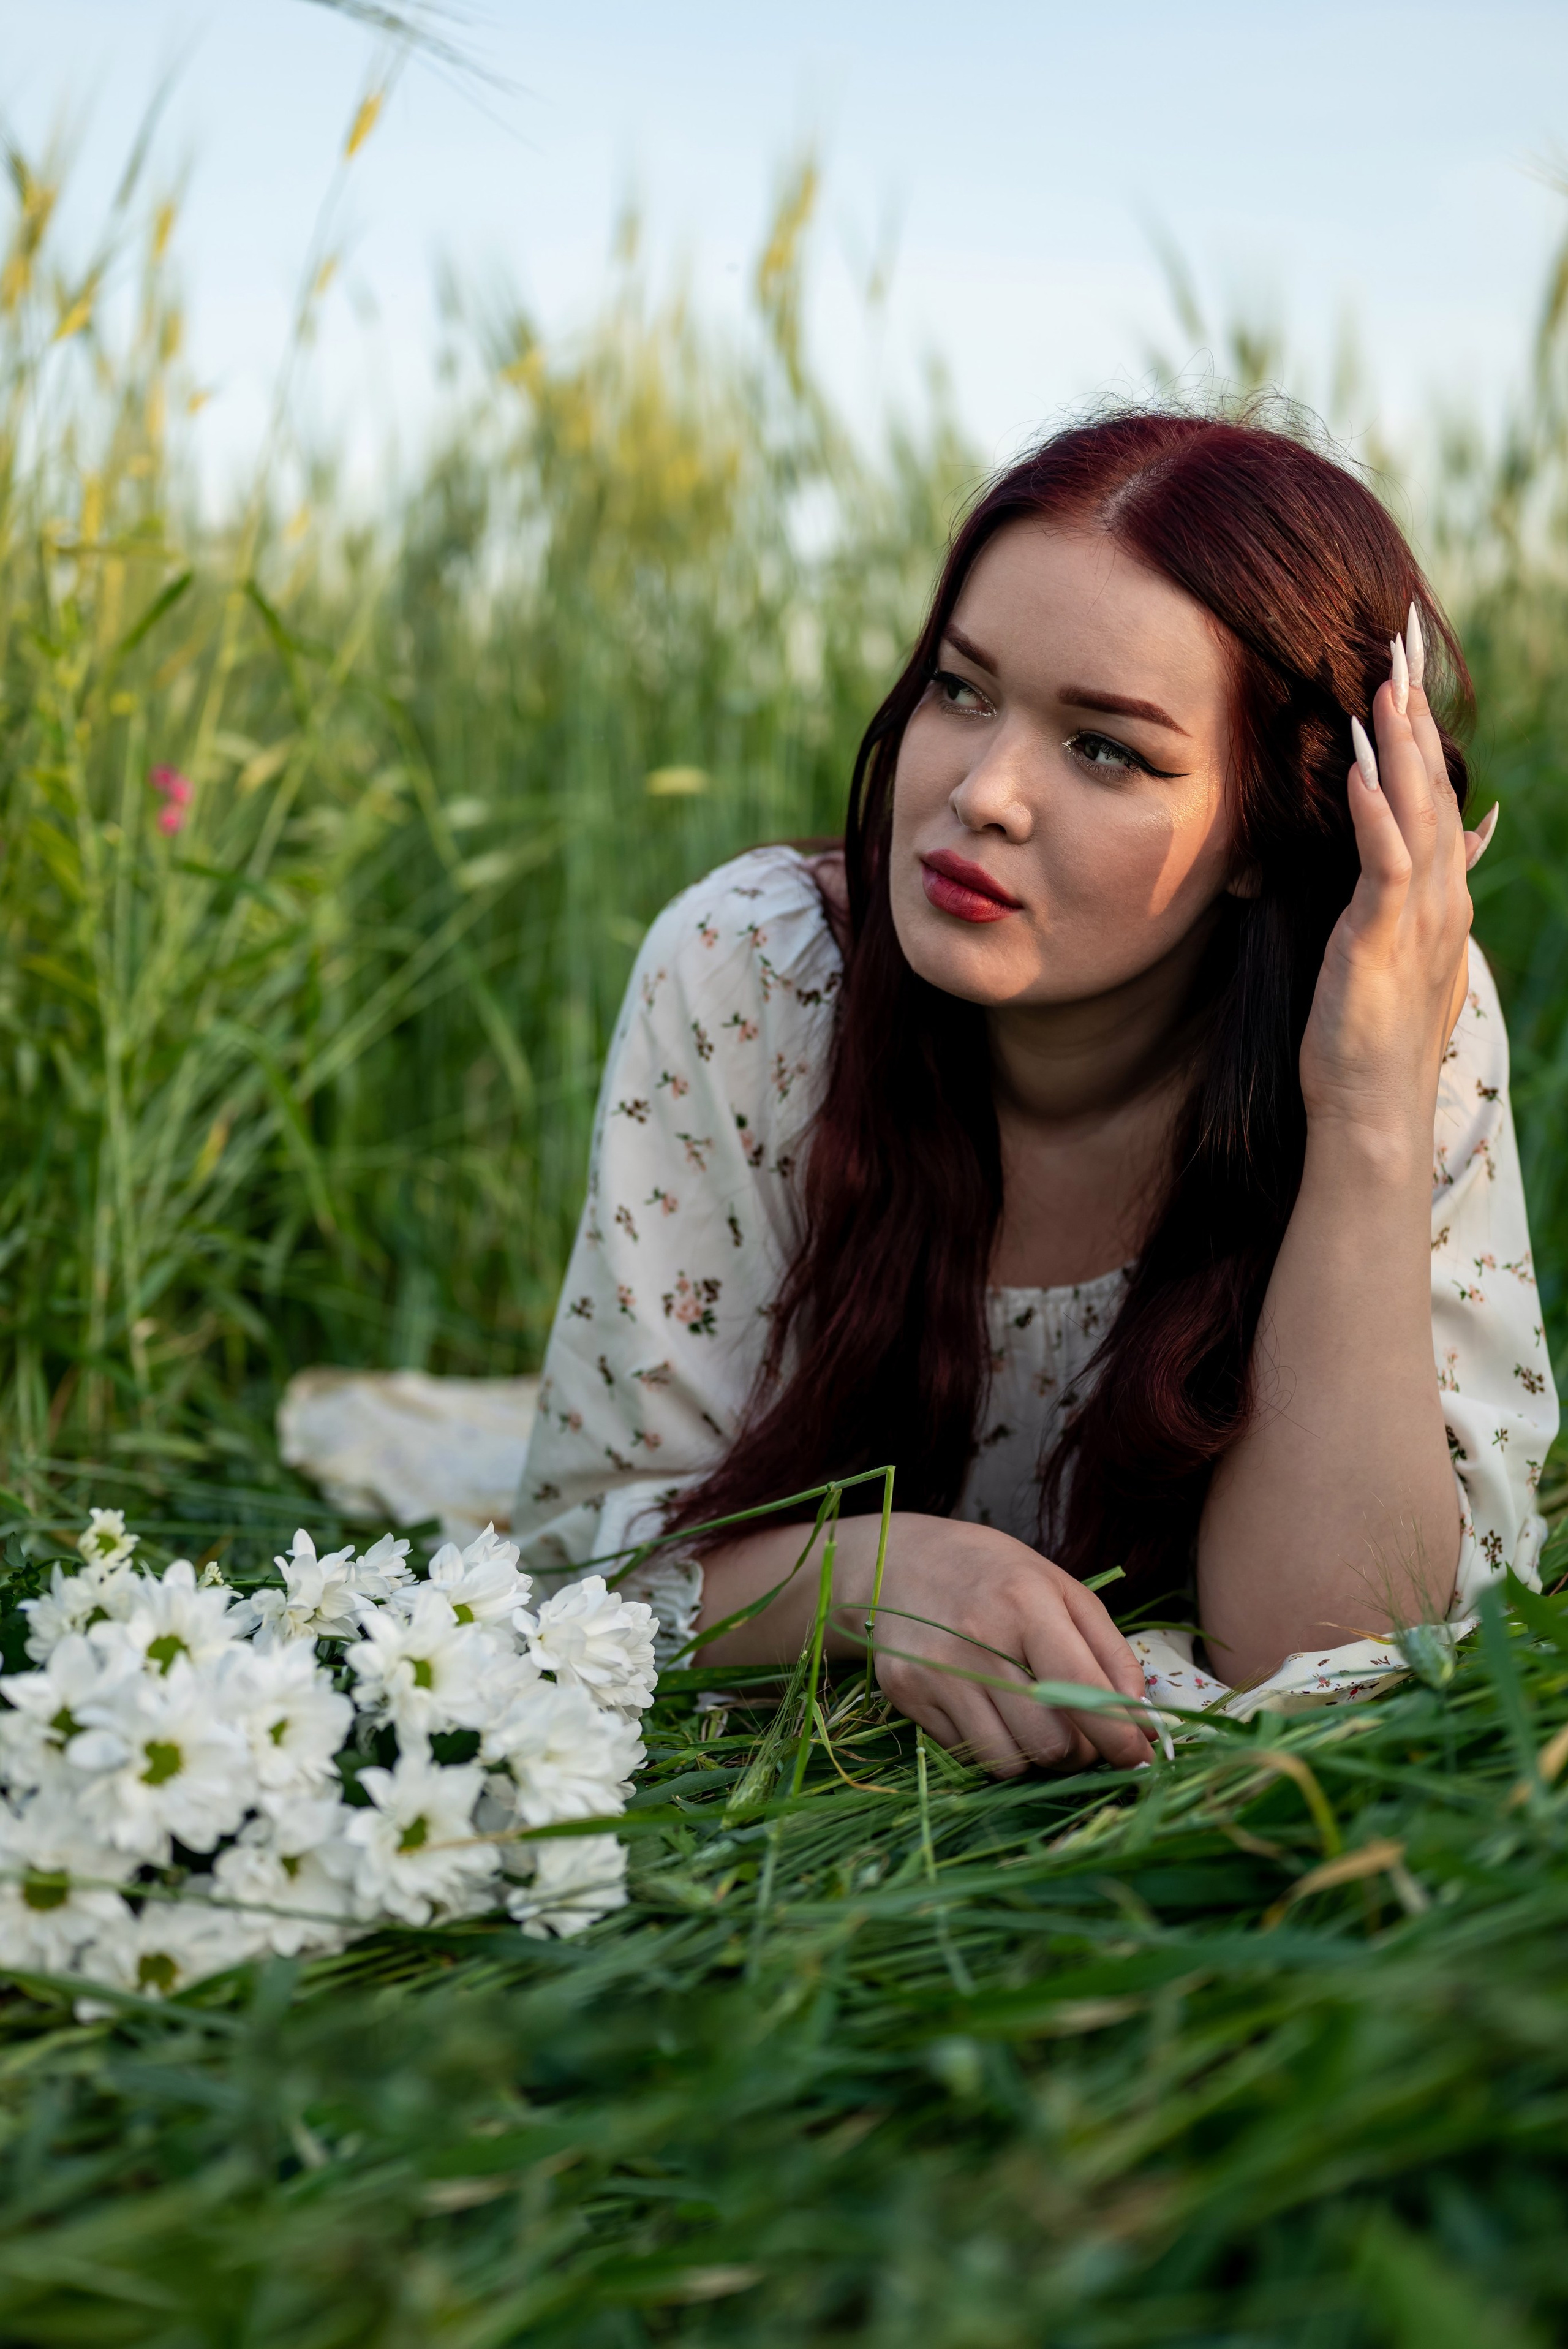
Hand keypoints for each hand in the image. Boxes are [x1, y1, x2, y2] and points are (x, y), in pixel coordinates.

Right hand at [838, 1515, 1155, 1776]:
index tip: (1135, 1758)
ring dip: (1033, 1757)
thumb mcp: (1063, 1591)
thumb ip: (1112, 1654)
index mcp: (1025, 1601)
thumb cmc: (996, 1576)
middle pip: (1048, 1742)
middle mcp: (976, 1638)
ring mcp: (936, 1669)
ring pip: (1007, 1762)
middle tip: (1081, 1737)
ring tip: (1032, 1722)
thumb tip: (1142, 1725)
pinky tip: (987, 1709)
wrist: (900, 1560)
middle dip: (1078, 1753)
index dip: (1117, 1736)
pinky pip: (967, 1754)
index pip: (1081, 1689)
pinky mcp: (907, 1693)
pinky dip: (990, 1746)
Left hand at [1299, 614, 1478, 1157]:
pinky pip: (1384, 867)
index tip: (1405, 671)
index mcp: (1440, 894)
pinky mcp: (1382, 940)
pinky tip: (1359, 772)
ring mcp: (1417, 917)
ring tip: (1385, 686)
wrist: (1372, 1109)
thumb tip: (1473, 827)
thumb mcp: (1411, 945)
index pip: (1434, 795)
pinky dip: (1374, 816)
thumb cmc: (1374, 1034)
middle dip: (1415, 717)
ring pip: (1415, 815)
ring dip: (1398, 749)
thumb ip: (1435, 882)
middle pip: (1431, 788)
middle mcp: (1439, 897)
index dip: (1420, 732)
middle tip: (1400, 646)